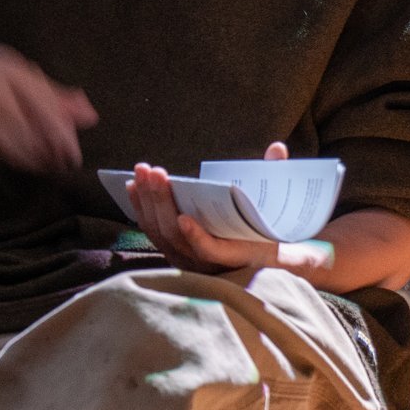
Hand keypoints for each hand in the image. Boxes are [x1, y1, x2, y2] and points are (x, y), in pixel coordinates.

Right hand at [0, 39, 96, 174]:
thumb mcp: (19, 77)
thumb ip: (54, 96)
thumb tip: (90, 116)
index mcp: (5, 70)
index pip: (38, 102)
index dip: (58, 131)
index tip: (73, 154)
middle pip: (21, 128)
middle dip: (45, 150)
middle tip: (63, 165)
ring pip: (4, 144)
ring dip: (27, 158)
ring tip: (45, 164)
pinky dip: (4, 158)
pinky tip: (17, 158)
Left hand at [128, 142, 288, 274]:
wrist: (258, 257)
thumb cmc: (266, 227)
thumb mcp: (277, 206)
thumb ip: (275, 177)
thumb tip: (278, 147)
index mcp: (237, 253)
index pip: (211, 251)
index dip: (197, 237)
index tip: (184, 218)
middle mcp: (206, 262)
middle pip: (175, 235)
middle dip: (162, 201)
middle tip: (155, 173)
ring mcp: (185, 258)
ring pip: (159, 232)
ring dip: (147, 200)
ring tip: (142, 172)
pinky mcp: (170, 250)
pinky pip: (151, 230)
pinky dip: (139, 208)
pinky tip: (131, 186)